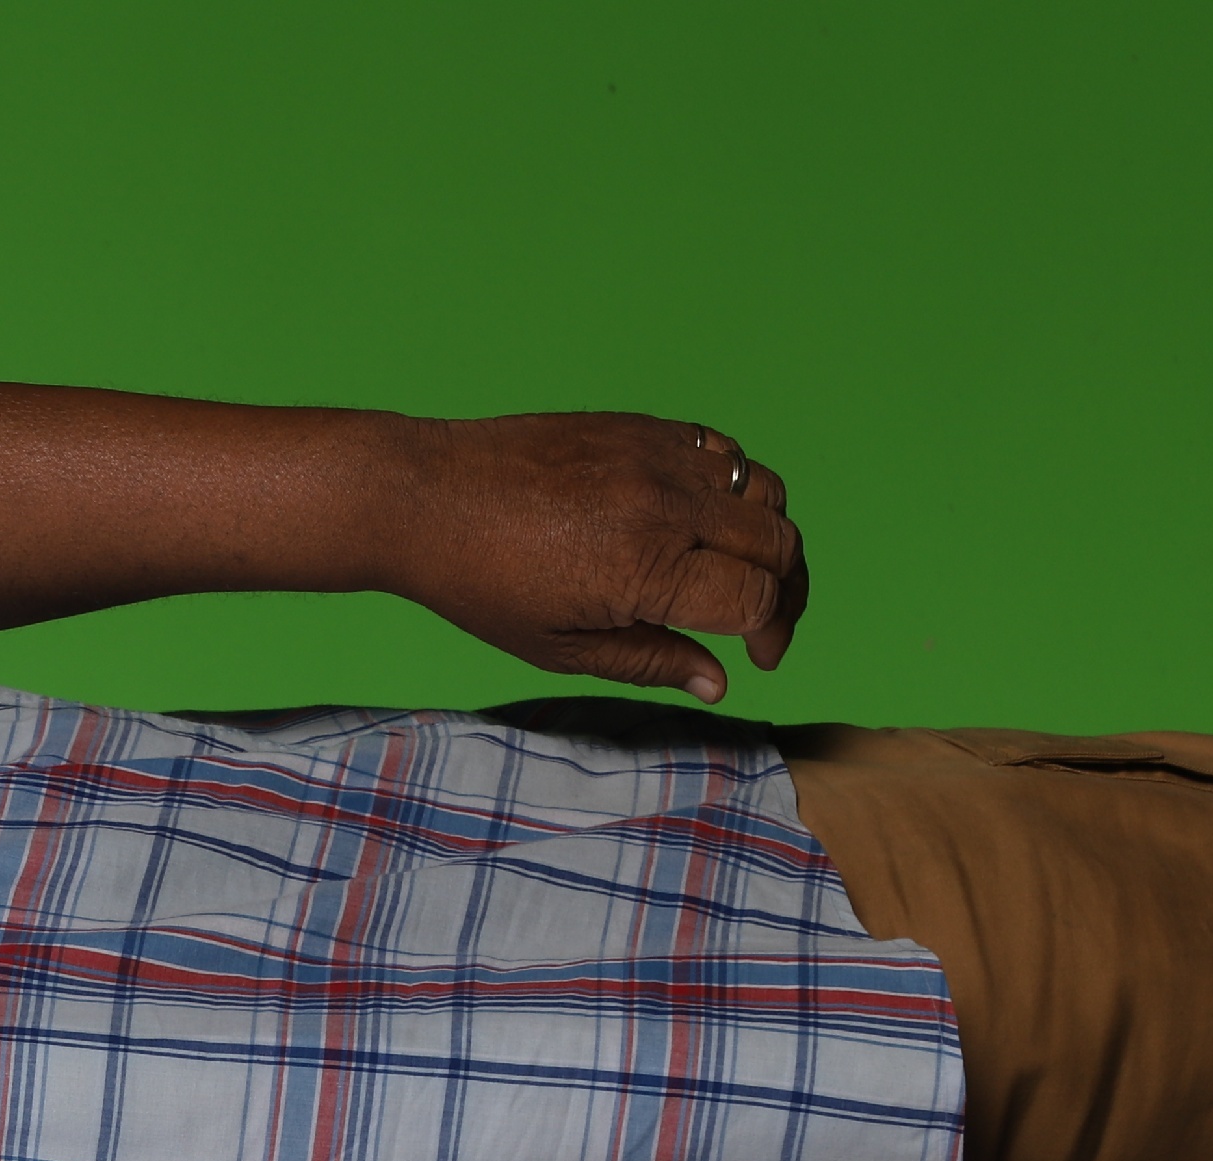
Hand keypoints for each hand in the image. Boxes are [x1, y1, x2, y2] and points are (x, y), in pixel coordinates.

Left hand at [386, 415, 808, 703]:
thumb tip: (717, 682)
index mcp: (647, 568)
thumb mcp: (560, 648)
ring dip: (768, 535)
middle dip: (787, 590)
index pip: (757, 597)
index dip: (773, 634)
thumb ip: (649, 661)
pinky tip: (705, 522)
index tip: (760, 657)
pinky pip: (724, 451)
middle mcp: (666, 504)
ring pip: (764, 489)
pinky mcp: (643, 426)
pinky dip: (736, 488)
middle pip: (778, 542)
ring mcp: (658, 456)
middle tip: (766, 621)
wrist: (425, 498)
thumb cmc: (479, 583)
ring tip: (739, 572)